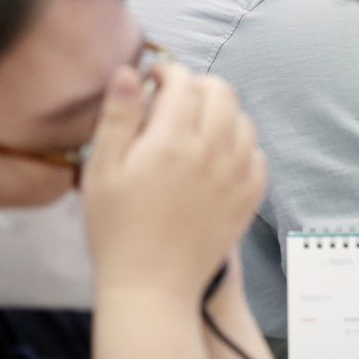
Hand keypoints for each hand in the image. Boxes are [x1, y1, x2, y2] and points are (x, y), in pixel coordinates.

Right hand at [82, 63, 266, 303]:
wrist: (151, 287)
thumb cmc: (116, 228)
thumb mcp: (101, 169)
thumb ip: (118, 116)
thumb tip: (129, 72)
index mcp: (172, 140)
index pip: (183, 81)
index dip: (167, 71)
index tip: (152, 81)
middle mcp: (211, 152)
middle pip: (221, 93)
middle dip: (198, 86)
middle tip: (174, 100)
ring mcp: (235, 177)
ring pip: (244, 121)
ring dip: (221, 113)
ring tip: (196, 127)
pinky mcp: (247, 200)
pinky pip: (257, 156)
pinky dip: (240, 145)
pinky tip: (217, 157)